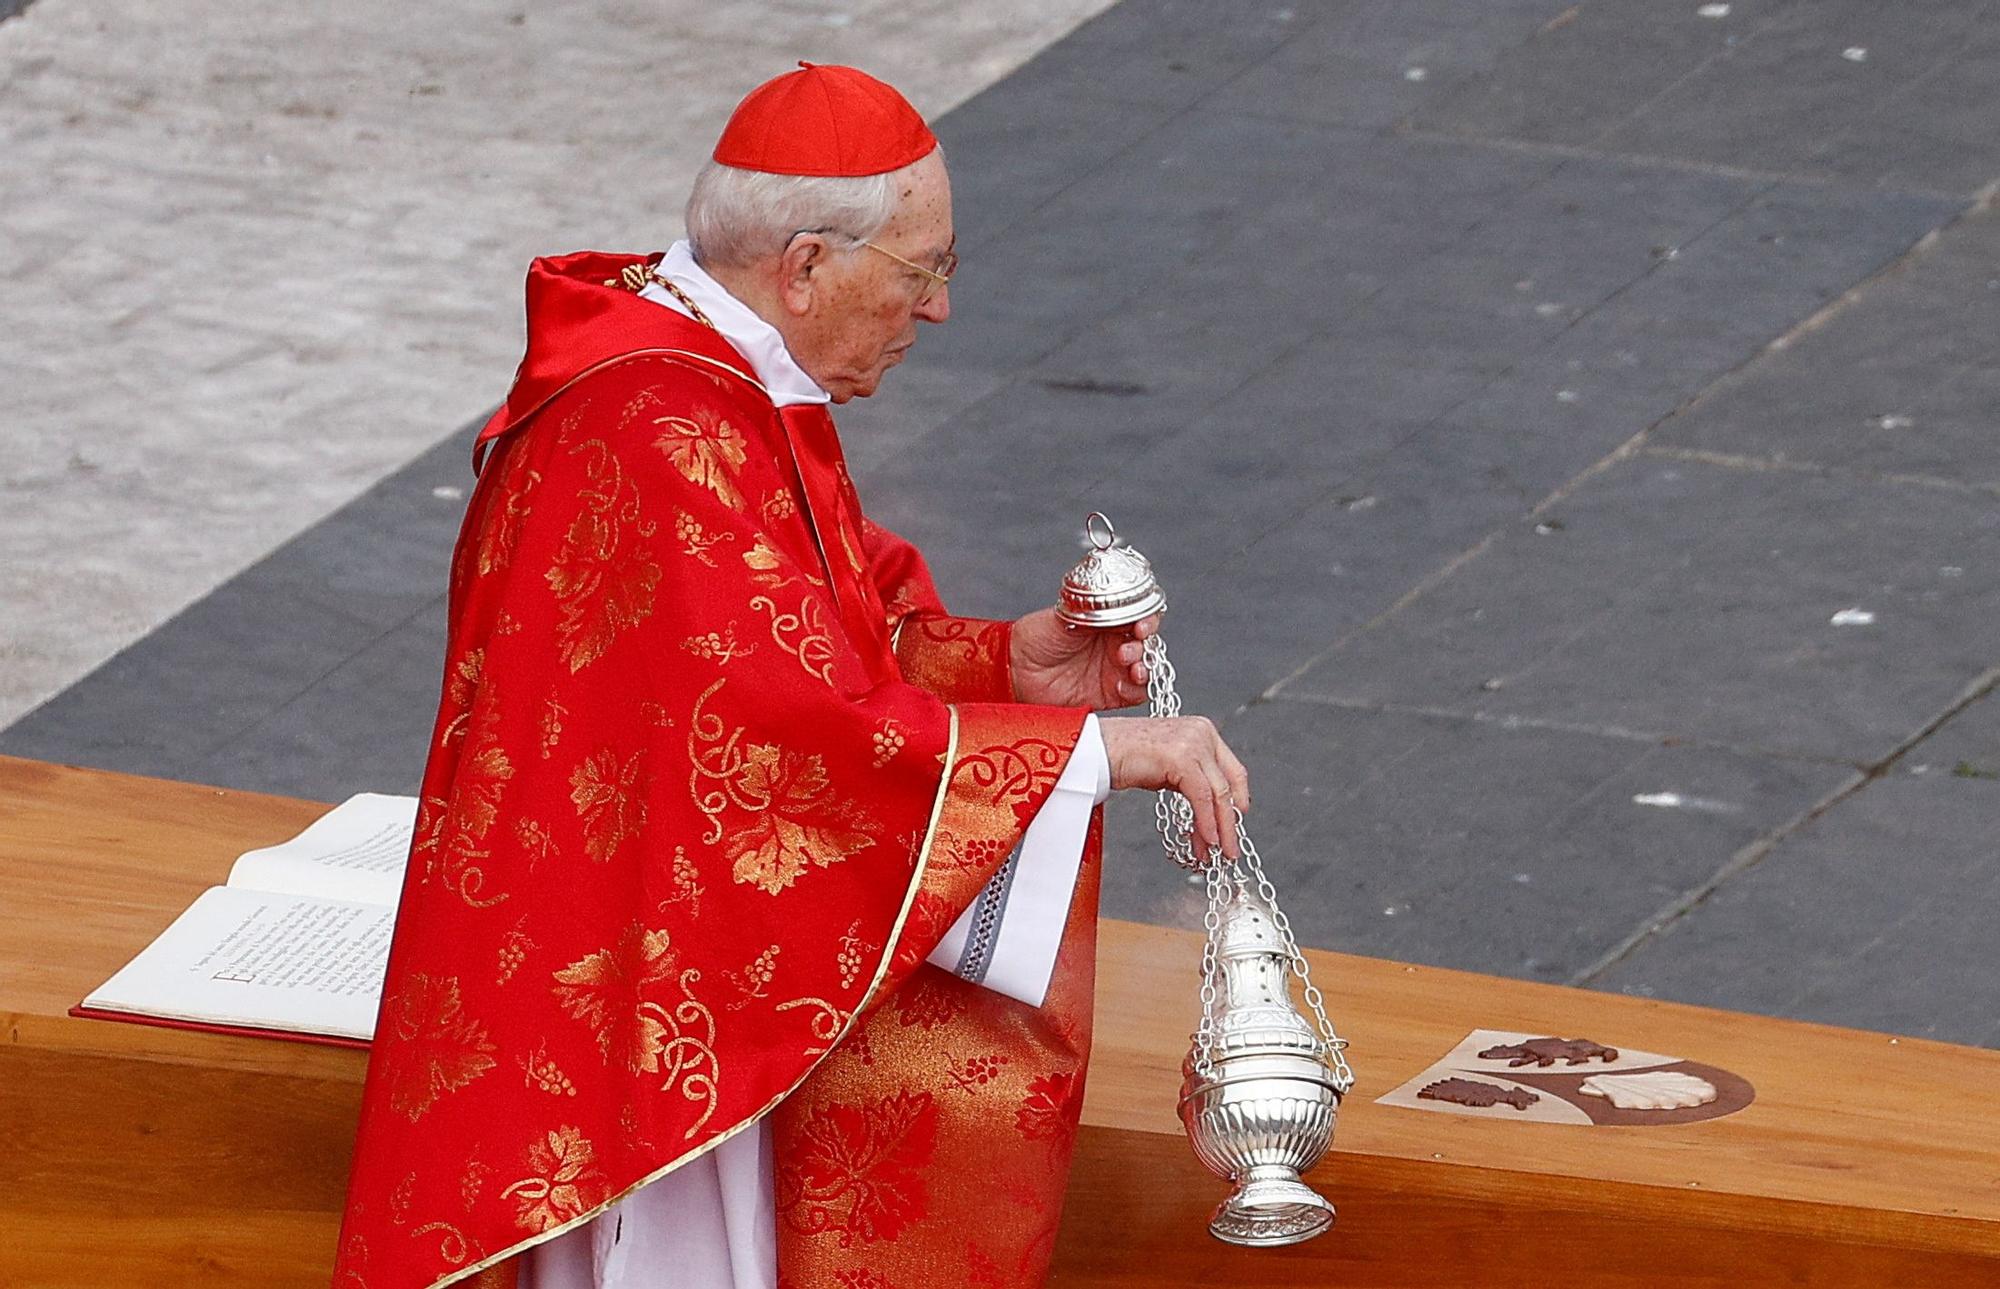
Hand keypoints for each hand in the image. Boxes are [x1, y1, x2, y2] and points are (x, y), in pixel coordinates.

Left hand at [1011, 608, 1159, 709]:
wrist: (1016, 670)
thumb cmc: (1036, 638)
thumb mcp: (1064, 616)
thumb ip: (1090, 610)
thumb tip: (1112, 600)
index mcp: (1108, 621)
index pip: (1140, 616)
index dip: (1147, 620)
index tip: (1141, 625)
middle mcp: (1114, 644)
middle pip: (1148, 644)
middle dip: (1144, 647)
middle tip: (1126, 651)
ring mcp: (1114, 669)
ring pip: (1146, 669)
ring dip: (1145, 669)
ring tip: (1131, 669)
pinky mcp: (1110, 694)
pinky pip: (1135, 694)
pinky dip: (1135, 690)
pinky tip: (1120, 686)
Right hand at [1099, 716, 1250, 859]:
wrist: (1095, 749)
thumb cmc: (1124, 758)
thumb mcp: (1169, 767)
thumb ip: (1192, 780)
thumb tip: (1209, 812)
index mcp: (1203, 731)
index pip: (1233, 769)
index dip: (1239, 798)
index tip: (1236, 821)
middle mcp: (1202, 732)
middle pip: (1228, 783)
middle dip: (1230, 822)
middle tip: (1230, 848)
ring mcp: (1193, 742)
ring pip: (1218, 793)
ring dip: (1220, 828)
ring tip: (1216, 852)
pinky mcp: (1182, 757)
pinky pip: (1201, 797)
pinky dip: (1205, 821)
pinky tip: (1204, 839)